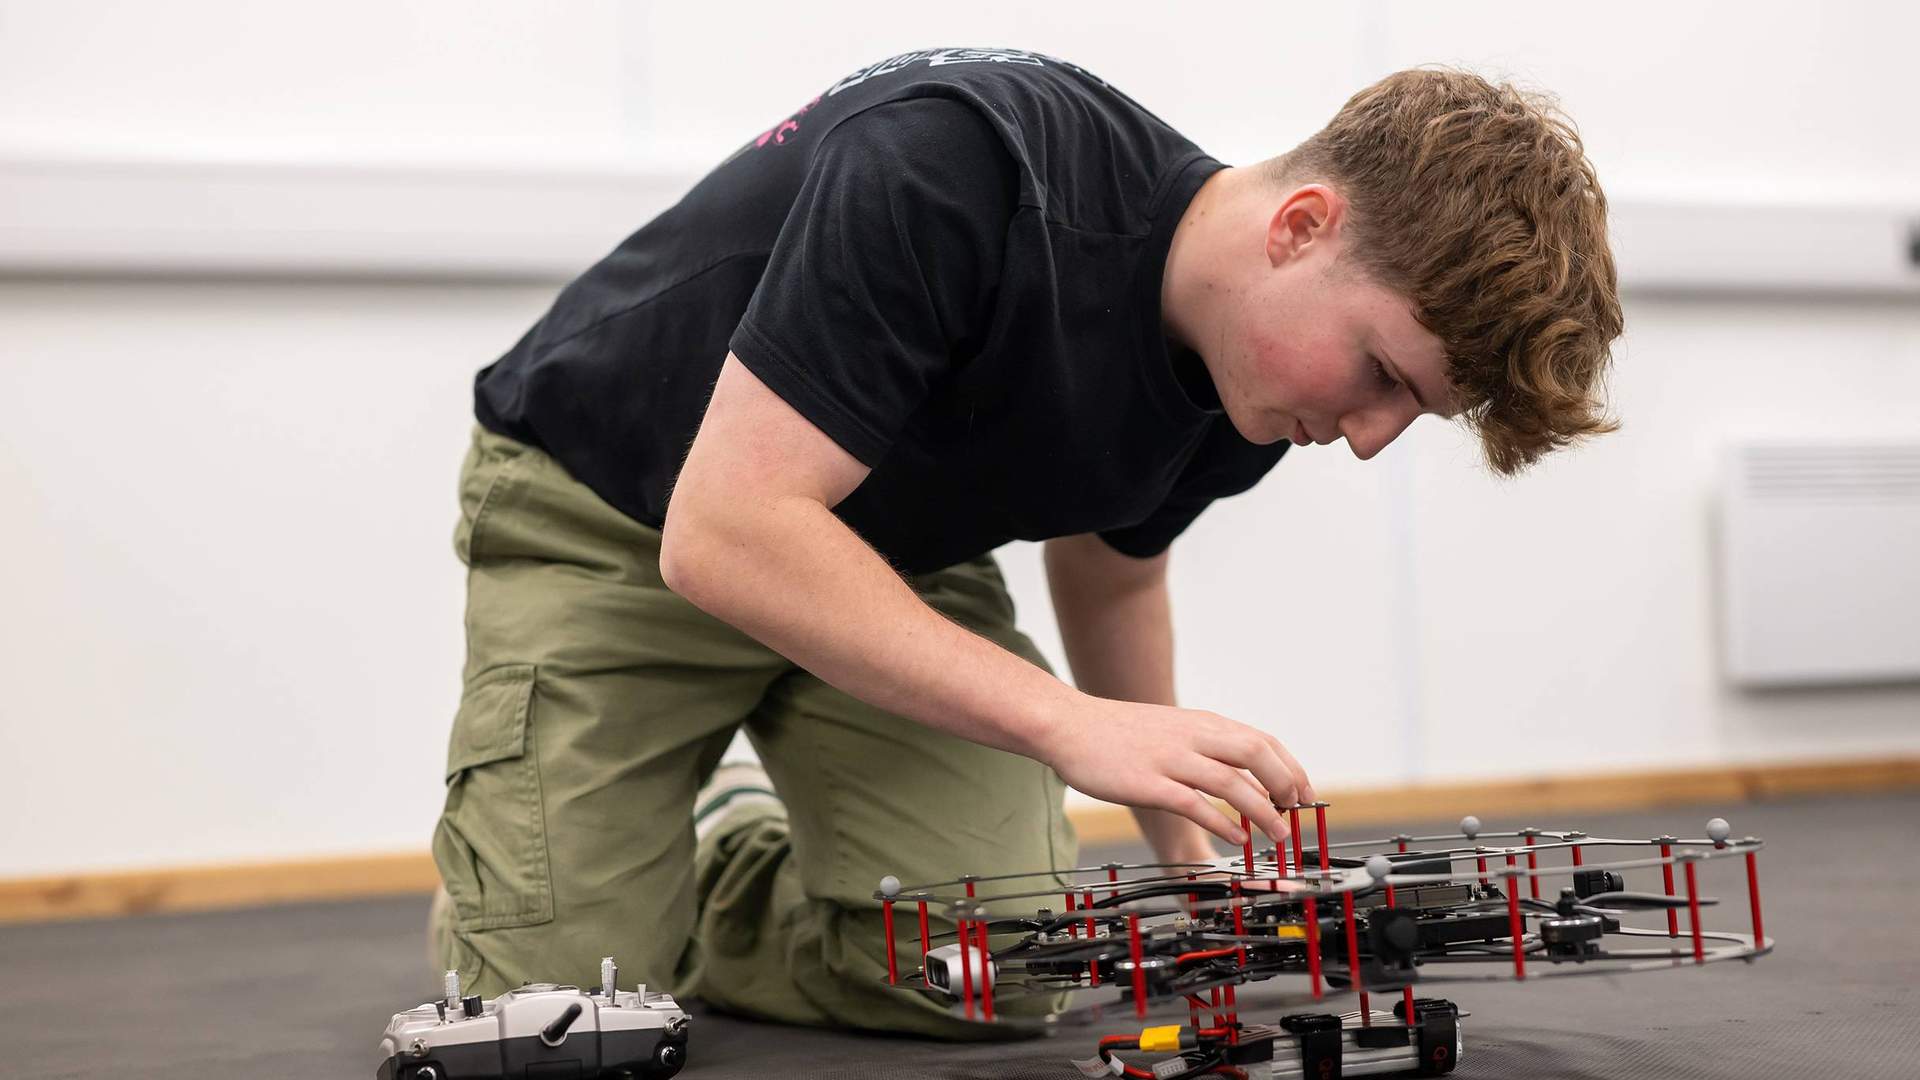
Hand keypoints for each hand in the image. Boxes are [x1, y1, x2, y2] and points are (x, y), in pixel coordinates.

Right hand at [1039, 693, 1314, 847]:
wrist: (1069, 725)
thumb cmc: (1118, 732)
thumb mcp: (1171, 728)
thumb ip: (1205, 746)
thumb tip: (1241, 773)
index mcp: (1201, 723)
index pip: (1262, 741)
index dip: (1290, 768)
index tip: (1305, 793)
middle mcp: (1192, 736)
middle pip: (1256, 755)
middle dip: (1285, 785)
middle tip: (1297, 813)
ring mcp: (1170, 758)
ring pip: (1232, 782)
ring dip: (1262, 810)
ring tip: (1278, 833)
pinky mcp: (1148, 782)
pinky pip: (1194, 803)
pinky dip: (1222, 822)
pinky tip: (1237, 838)